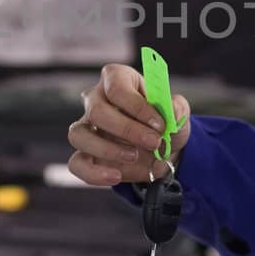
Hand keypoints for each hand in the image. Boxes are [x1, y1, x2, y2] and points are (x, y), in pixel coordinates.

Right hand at [69, 63, 191, 185]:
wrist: (163, 152)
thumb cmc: (164, 124)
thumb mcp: (178, 112)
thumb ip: (177, 108)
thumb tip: (172, 111)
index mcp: (117, 79)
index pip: (116, 86)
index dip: (138, 106)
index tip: (160, 124)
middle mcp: (96, 100)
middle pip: (97, 111)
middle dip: (127, 130)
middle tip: (153, 142)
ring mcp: (87, 127)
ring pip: (78, 135)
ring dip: (108, 149)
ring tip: (134, 156)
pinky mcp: (85, 154)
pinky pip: (76, 163)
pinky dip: (94, 173)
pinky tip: (116, 176)